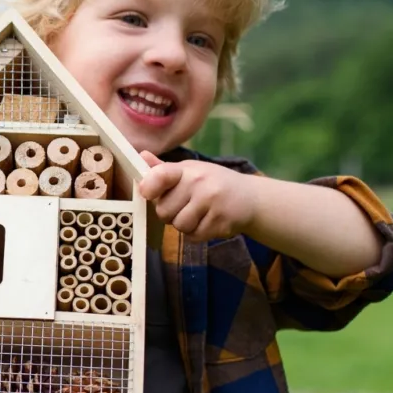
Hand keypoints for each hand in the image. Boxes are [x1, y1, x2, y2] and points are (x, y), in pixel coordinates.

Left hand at [138, 151, 255, 241]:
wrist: (251, 199)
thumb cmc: (212, 184)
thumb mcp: (191, 171)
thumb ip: (163, 169)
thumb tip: (141, 156)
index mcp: (188, 170)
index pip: (159, 176)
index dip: (148, 187)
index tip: (148, 193)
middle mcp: (199, 183)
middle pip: (163, 211)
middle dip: (170, 213)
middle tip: (185, 206)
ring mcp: (211, 202)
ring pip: (178, 226)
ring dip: (184, 225)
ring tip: (198, 214)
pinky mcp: (220, 222)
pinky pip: (193, 236)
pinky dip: (197, 233)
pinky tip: (208, 221)